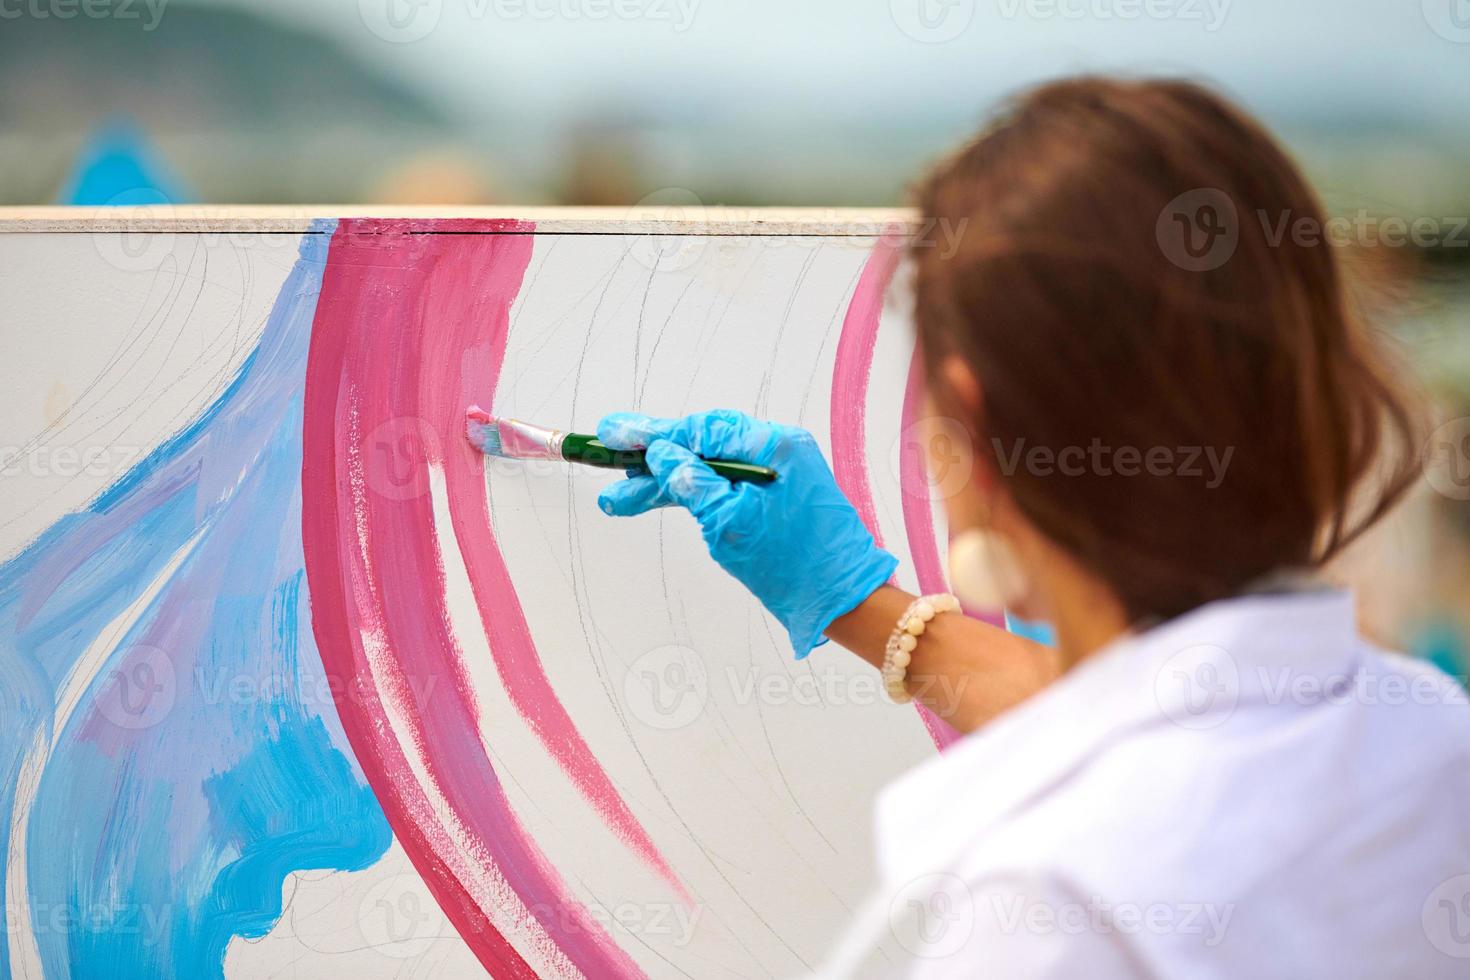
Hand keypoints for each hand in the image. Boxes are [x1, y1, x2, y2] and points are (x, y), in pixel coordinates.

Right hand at [596, 409, 897, 658]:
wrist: (844, 600)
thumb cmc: (795, 564)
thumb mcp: (729, 522)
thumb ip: (691, 483)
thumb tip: (661, 454)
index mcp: (772, 445)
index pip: (700, 428)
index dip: (652, 432)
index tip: (613, 433)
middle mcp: (776, 450)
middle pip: (700, 443)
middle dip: (651, 457)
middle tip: (607, 459)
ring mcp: (777, 473)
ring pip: (708, 467)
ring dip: (665, 481)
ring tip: (620, 499)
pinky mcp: (775, 497)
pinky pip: (724, 484)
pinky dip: (692, 493)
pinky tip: (658, 499)